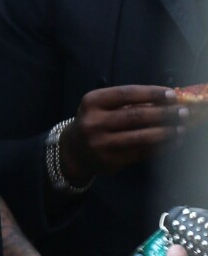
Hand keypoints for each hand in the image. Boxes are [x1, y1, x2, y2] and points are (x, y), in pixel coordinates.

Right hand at [60, 85, 187, 179]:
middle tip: (182, 112)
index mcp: (92, 102)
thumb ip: (127, 102)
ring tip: (180, 129)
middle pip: (135, 116)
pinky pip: (140, 153)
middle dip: (163, 114)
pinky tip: (170, 143)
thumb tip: (164, 101)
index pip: (126, 94)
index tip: (171, 94)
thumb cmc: (94, 121)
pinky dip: (158, 148)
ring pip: (140, 137)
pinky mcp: (110, 161)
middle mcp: (94, 122)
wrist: (74, 150)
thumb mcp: (101, 106)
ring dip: (164, 133)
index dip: (151, 93)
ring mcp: (101, 144)